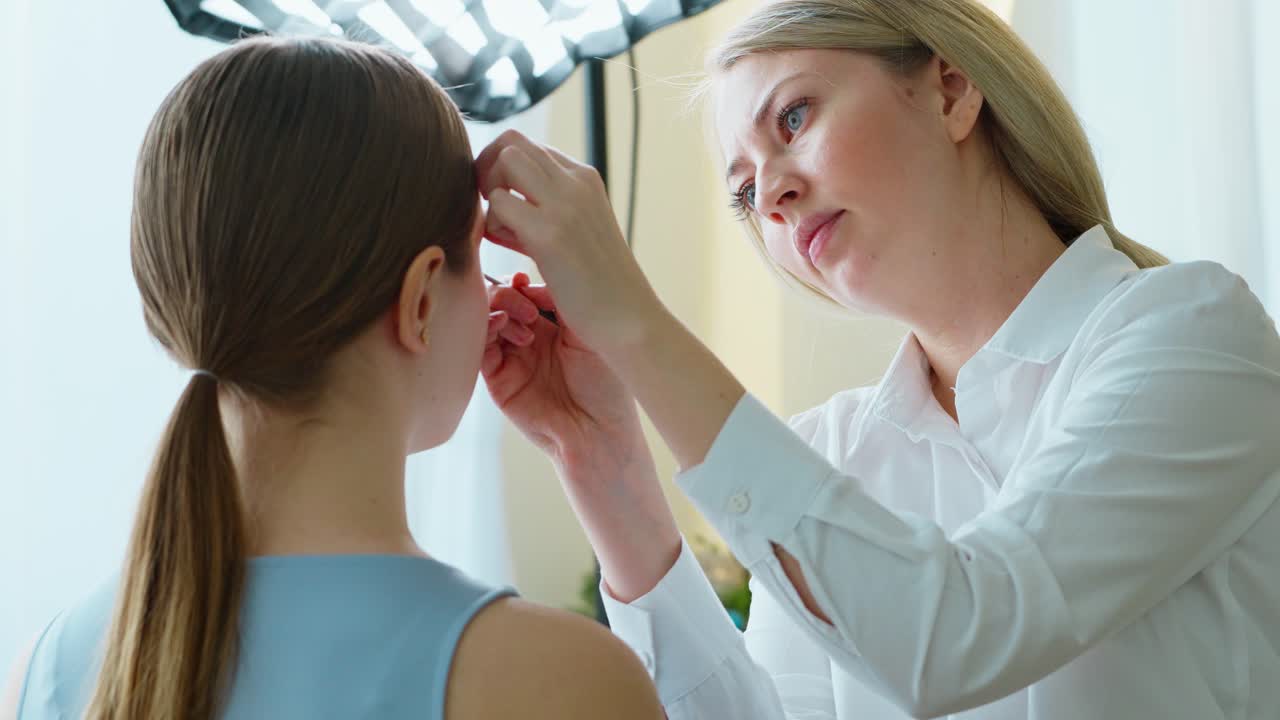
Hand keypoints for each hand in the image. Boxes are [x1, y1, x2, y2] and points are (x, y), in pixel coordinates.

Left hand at [476, 130, 667, 358]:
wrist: (630, 320)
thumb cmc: (599, 286)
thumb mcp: (576, 233)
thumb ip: (542, 210)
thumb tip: (501, 201)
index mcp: (584, 179)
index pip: (528, 147)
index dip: (506, 174)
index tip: (511, 210)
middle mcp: (576, 182)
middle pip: (511, 142)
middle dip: (487, 172)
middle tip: (494, 214)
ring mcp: (564, 205)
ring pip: (504, 161)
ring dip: (491, 195)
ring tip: (506, 233)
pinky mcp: (551, 234)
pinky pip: (499, 203)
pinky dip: (494, 225)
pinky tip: (513, 251)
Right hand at [482, 272, 641, 463]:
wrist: (599, 431)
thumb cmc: (606, 384)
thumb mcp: (587, 330)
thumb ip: (558, 300)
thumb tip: (525, 279)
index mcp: (554, 324)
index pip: (524, 290)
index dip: (521, 282)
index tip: (526, 279)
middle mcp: (530, 338)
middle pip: (500, 300)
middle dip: (509, 294)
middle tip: (529, 308)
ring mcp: (512, 358)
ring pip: (486, 319)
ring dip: (499, 309)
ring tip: (525, 322)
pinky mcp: (498, 380)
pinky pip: (479, 348)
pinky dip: (485, 330)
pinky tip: (502, 326)